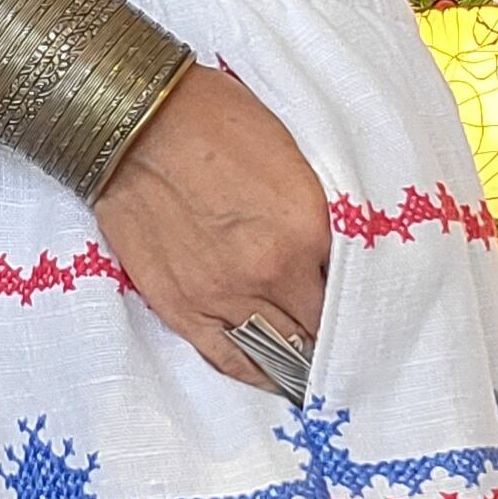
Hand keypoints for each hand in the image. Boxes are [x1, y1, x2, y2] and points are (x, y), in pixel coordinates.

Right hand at [93, 62, 329, 388]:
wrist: (132, 120)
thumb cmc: (214, 121)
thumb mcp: (294, 156)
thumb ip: (319, 213)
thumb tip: (338, 253)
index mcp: (307, 229)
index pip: (352, 289)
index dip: (359, 297)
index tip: (365, 304)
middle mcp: (269, 273)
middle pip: (319, 328)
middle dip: (331, 331)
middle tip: (341, 336)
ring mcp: (222, 296)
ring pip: (277, 351)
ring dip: (298, 360)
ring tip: (312, 366)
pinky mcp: (180, 307)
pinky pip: (228, 358)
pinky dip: (256, 374)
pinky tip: (273, 378)